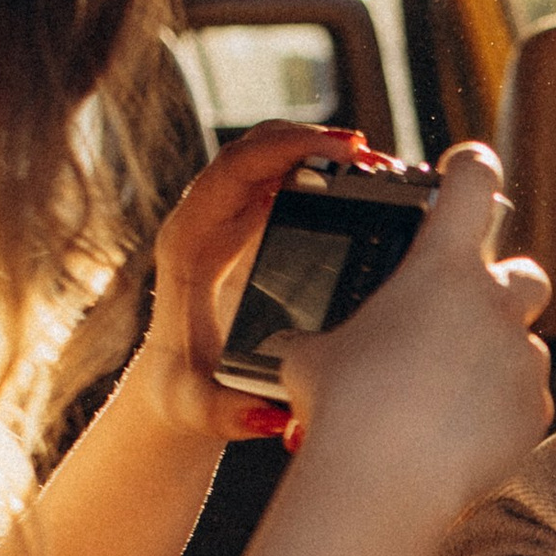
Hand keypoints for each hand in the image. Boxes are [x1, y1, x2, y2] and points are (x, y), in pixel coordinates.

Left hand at [131, 120, 372, 447]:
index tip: (341, 152)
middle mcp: (202, 219)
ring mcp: (224, 218)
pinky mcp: (247, 225)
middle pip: (254, 150)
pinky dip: (323, 171)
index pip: (233, 171)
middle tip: (373, 155)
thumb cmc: (187, 393)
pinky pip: (283, 179)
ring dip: (321, 151)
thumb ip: (227, 416)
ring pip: (271, 158)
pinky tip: (366, 185)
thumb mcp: (201, 409)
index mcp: (188, 244)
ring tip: (379, 166)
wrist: (177, 386)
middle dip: (313, 140)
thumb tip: (267, 415)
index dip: (286, 150)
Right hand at [282, 144, 553, 526]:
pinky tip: (456, 434)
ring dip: (493, 359)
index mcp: (441, 267)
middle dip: (502, 289)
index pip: (474, 184)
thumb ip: (323, 335)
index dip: (473, 168)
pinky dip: (498, 409)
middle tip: (465, 314)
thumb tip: (298, 345)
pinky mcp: (534, 410)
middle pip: (524, 273)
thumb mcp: (307, 357)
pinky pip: (524, 398)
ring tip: (444, 395)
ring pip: (524, 344)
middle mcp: (494, 303)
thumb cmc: (339, 409)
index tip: (467, 170)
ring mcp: (522, 358)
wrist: (384, 485)